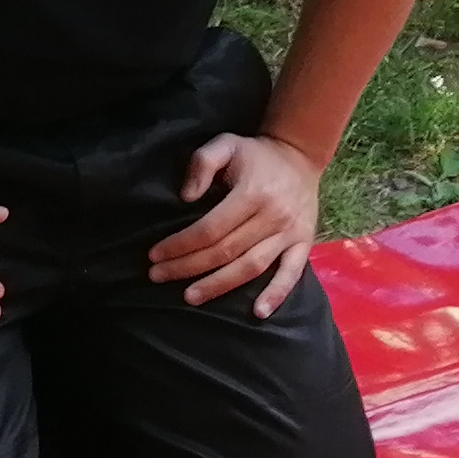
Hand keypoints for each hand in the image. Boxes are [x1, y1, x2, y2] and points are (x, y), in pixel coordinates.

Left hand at [152, 130, 324, 315]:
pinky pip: (292, 274)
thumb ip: (202, 163)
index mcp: (252, 193)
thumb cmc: (255, 154)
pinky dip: (277, 295)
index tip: (155, 255)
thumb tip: (186, 197)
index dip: (180, 245)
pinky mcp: (303, 242)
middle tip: (158, 277)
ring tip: (189, 297)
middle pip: (225, 252)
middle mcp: (272, 216)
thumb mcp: (225, 144)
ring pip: (251, 267)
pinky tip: (258, 313)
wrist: (300, 155)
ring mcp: (289, 232)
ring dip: (218, 285)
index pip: (210, 229)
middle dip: (187, 267)